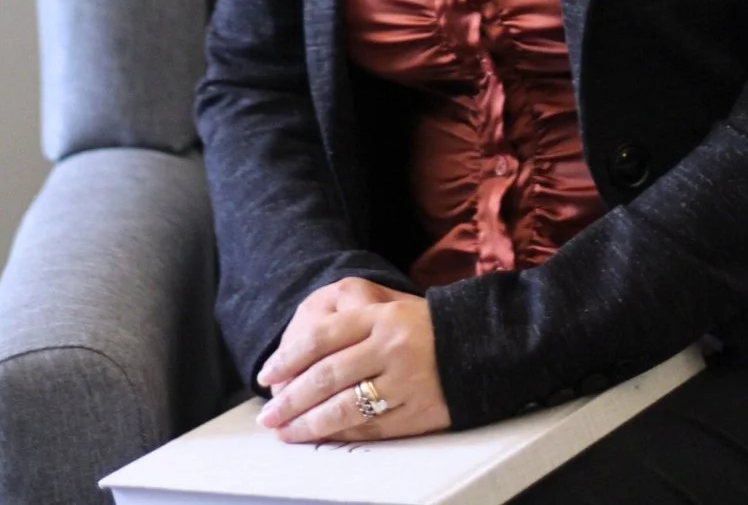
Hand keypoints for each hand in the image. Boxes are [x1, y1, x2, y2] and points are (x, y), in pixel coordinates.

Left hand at [255, 277, 451, 442]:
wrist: (480, 344)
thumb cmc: (425, 327)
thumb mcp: (390, 310)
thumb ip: (350, 327)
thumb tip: (297, 356)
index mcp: (380, 317)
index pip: (321, 338)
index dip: (288, 358)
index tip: (266, 375)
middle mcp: (389, 347)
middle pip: (327, 376)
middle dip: (290, 399)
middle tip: (267, 416)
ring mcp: (403, 382)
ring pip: (344, 407)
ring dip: (308, 423)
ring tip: (286, 432)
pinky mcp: (415, 412)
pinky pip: (369, 428)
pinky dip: (341, 434)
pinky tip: (322, 437)